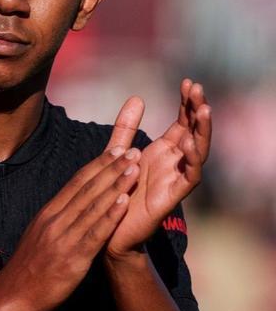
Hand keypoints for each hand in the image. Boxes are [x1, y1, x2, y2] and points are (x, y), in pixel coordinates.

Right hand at [0, 125, 141, 310]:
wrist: (13, 296)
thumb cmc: (29, 269)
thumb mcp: (39, 235)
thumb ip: (57, 219)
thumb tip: (74, 205)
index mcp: (49, 213)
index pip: (77, 182)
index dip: (99, 164)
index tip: (116, 149)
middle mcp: (56, 219)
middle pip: (88, 188)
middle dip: (112, 167)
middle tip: (133, 150)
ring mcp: (64, 238)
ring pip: (94, 206)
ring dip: (116, 185)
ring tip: (135, 168)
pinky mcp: (73, 258)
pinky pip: (95, 233)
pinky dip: (110, 216)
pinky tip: (125, 203)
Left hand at [105, 79, 211, 259]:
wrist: (108, 228)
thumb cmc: (116, 191)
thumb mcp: (118, 152)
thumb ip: (126, 127)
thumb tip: (137, 97)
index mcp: (163, 152)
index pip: (182, 122)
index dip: (187, 104)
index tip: (188, 82)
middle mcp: (173, 163)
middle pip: (194, 133)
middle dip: (198, 111)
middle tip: (198, 89)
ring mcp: (175, 179)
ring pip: (198, 152)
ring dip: (201, 131)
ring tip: (203, 109)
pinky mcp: (171, 197)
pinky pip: (188, 177)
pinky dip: (191, 160)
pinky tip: (188, 143)